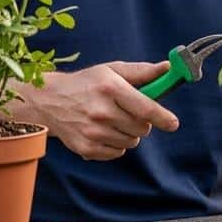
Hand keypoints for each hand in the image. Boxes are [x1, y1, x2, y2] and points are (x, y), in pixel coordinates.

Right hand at [26, 61, 179, 159]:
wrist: (49, 102)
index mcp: (110, 88)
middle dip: (143, 122)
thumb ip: (141, 71)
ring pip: (131, 142)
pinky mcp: (87, 148)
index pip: (146, 108)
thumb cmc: (86, 83)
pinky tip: (104, 131)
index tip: (173, 123)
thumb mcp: (111, 70)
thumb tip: (167, 68)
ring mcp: (93, 132)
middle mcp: (102, 112)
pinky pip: (117, 152)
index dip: (163, 117)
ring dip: (129, 133)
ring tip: (114, 120)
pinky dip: (116, 144)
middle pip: (142, 128)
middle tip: (130, 112)